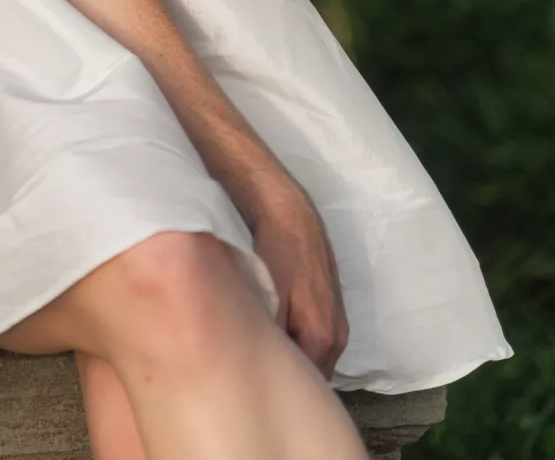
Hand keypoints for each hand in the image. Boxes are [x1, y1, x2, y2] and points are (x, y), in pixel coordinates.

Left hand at [247, 177, 348, 376]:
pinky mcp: (331, 307)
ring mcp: (337, 321)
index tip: (257, 378)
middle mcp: (337, 336)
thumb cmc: (275, 254)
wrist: (288, 213)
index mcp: (323, 338)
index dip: (281, 382)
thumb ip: (273, 339)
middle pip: (313, 372)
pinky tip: (276, 328)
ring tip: (262, 348)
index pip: (306, 382)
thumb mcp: (269, 301)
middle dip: (290, 372)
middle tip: (256, 365)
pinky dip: (299, 338)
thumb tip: (262, 366)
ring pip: (315, 355)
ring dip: (294, 355)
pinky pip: (315, 337)